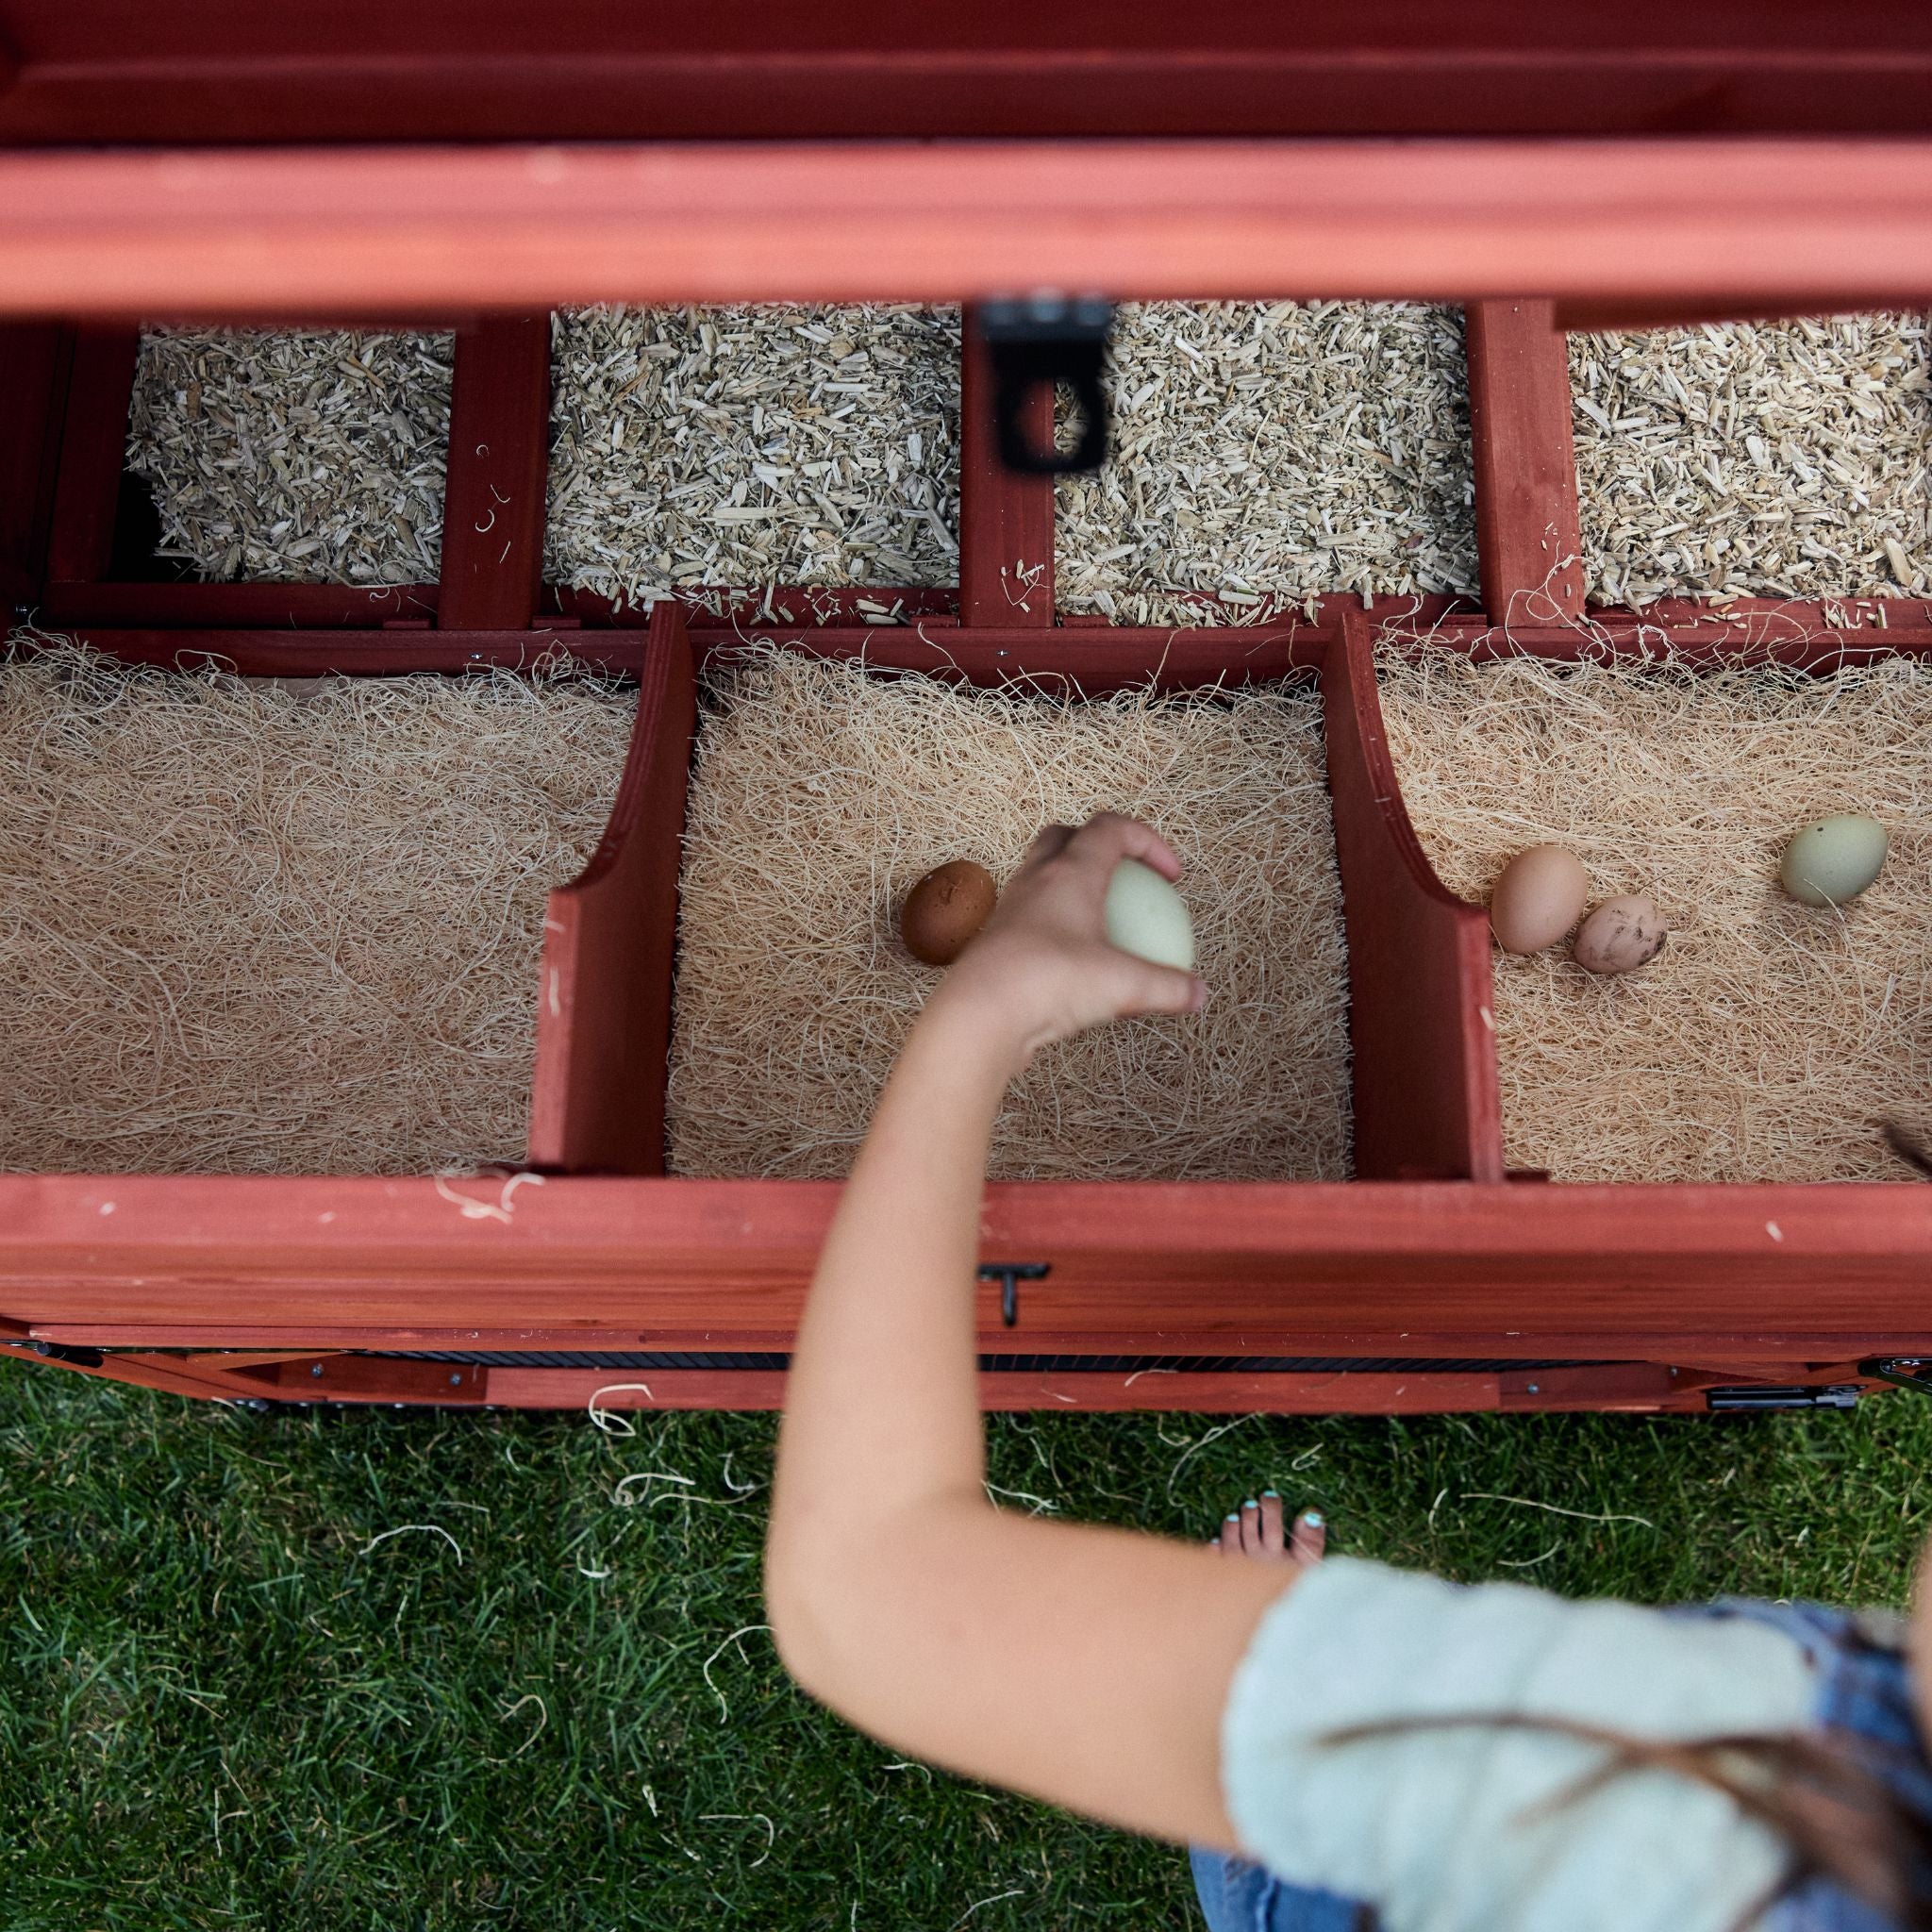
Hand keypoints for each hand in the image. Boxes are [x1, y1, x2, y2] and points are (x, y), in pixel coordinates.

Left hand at [930, 813, 1205, 1071]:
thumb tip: (1198, 995)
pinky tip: (1078, 964)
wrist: (980, 1014)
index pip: (1111, 829)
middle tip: (1127, 878)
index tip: (1171, 876)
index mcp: (1070, 873)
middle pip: (1065, 837)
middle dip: (1099, 846)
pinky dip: (1058, 927)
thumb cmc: (1051, 983)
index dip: (1148, 841)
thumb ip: (1166, 987)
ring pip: (1042, 876)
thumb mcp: (1122, 985)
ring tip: (1102, 921)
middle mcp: (1037, 881)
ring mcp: (1012, 909)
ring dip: (1074, 886)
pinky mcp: (999, 940)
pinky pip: (1032, 918)